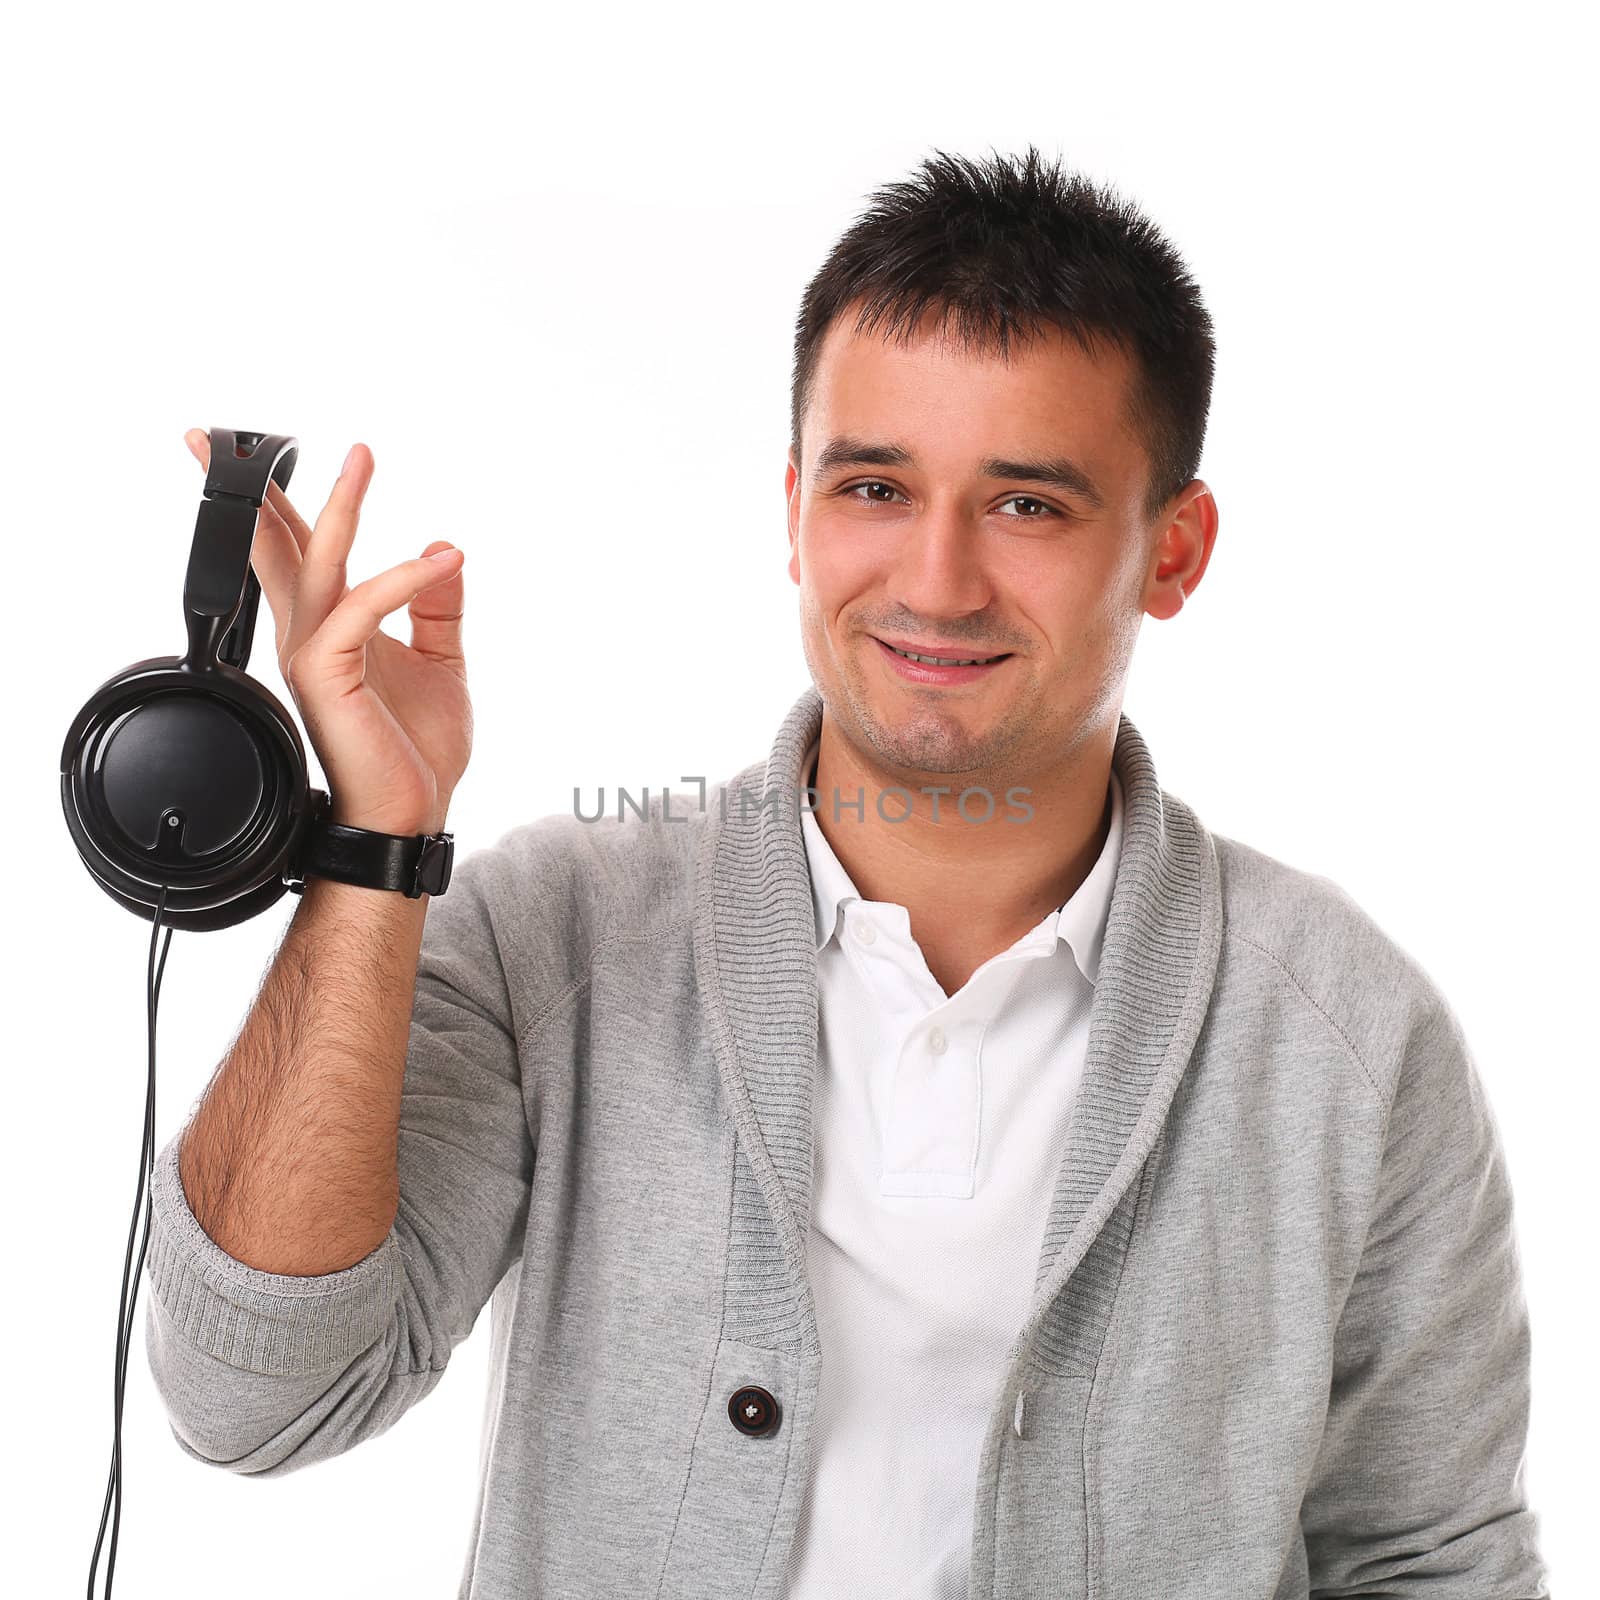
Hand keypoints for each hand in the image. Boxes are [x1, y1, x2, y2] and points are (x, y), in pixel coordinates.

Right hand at [185, 430, 470, 835]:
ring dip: (340, 505)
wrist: (413, 810)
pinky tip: (438, 561)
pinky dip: (402, 578)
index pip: (294, 554)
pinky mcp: (327, 674)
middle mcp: (308, 637)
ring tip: (362, 457)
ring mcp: (312, 654)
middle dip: (254, 489)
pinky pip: (361, 606)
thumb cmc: (418, 749)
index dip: (282, 505)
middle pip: (275, 547)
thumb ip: (438, 606)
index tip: (276, 455)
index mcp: (328, 632)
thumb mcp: (441, 660)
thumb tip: (443, 549)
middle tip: (230, 434)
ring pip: (314, 561)